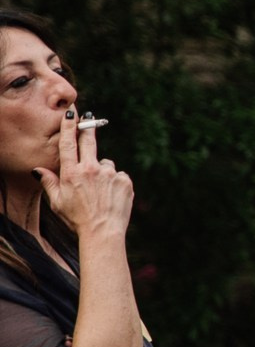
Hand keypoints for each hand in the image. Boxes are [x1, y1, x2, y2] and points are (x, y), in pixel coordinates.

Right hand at [38, 111, 133, 241]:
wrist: (102, 232)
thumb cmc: (76, 219)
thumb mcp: (57, 202)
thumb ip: (49, 183)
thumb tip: (37, 170)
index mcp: (72, 173)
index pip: (68, 144)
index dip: (69, 127)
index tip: (71, 114)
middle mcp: (91, 169)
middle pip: (90, 141)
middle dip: (88, 127)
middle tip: (90, 117)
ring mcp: (110, 174)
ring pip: (106, 164)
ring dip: (103, 172)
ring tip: (100, 192)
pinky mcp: (125, 180)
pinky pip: (119, 175)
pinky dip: (115, 182)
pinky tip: (111, 196)